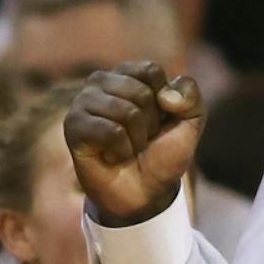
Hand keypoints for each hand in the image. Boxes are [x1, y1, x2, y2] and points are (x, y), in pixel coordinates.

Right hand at [65, 61, 207, 225]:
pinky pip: (110, 131)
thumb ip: (190, 95)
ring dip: (137, 139)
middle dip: (151, 124)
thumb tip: (166, 95)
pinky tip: (113, 156)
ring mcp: (83, 102)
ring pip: (125, 111)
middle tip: (141, 139)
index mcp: (127, 74)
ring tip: (127, 148)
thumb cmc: (163, 154)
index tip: (160, 120)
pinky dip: (122, 150)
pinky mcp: (73, 125)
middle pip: (140, 92)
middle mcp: (101, 82)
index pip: (151, 71)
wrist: (146, 192)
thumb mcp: (190, 122)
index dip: (165, 101)